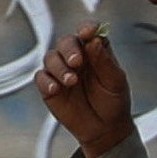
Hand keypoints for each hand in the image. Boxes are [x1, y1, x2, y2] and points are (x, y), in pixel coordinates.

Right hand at [37, 24, 134, 157]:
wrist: (104, 129)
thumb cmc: (113, 101)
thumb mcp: (115, 81)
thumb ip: (104, 61)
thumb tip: (94, 41)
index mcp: (95, 51)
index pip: (89, 32)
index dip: (87, 28)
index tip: (87, 32)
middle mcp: (76, 57)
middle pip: (66, 42)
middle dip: (69, 49)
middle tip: (76, 61)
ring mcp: (61, 71)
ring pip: (51, 58)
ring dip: (59, 67)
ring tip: (71, 81)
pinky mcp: (49, 87)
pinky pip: (41, 78)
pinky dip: (46, 81)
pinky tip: (56, 89)